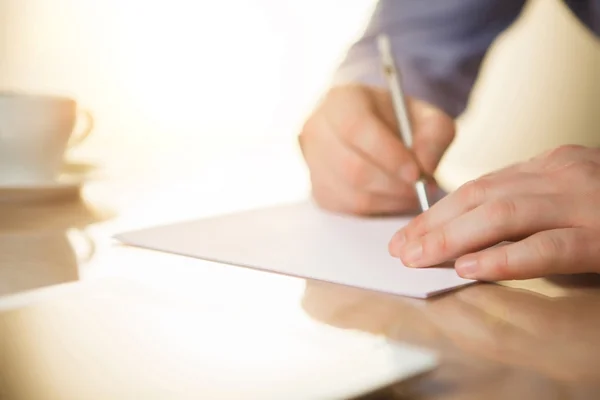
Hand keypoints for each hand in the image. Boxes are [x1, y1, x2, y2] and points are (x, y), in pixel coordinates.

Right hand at [299, 85, 454, 214]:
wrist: (377, 132)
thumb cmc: (401, 122)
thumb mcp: (427, 118)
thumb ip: (434, 137)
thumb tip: (424, 168)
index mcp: (341, 100)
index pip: (356, 128)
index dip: (388, 154)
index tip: (416, 173)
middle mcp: (318, 129)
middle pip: (352, 167)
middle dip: (393, 184)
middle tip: (421, 189)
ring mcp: (314, 163)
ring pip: (352, 194)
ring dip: (390, 200)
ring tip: (413, 193)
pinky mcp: (319, 191)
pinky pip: (350, 209)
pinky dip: (379, 209)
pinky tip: (393, 197)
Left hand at [389, 145, 599, 279]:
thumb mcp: (568, 199)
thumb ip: (524, 209)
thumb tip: (468, 236)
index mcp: (550, 166)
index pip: (479, 187)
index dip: (436, 212)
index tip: (406, 234)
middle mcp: (562, 176)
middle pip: (480, 196)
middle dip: (433, 224)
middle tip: (401, 249)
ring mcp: (584, 203)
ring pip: (503, 214)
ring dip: (452, 238)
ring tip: (419, 258)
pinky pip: (547, 247)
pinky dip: (504, 257)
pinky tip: (470, 268)